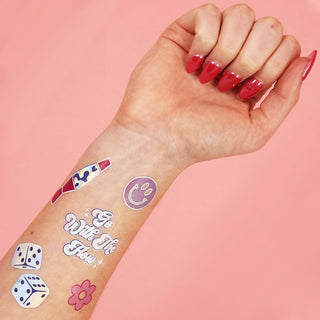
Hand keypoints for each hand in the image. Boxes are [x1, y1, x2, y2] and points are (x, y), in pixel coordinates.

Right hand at [114, 3, 310, 167]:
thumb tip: (306, 57)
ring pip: (242, 14)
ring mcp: (209, 44)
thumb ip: (287, 96)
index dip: (274, 65)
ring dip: (229, 49)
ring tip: (208, 76)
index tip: (246, 93)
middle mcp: (234, 57)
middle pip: (270, 26)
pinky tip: (191, 64)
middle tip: (226, 85)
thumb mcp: (256, 129)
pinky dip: (205, 40)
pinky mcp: (183, 34)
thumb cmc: (203, 140)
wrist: (160, 138)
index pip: (287, 46)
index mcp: (252, 78)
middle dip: (252, 58)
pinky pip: (209, 13)